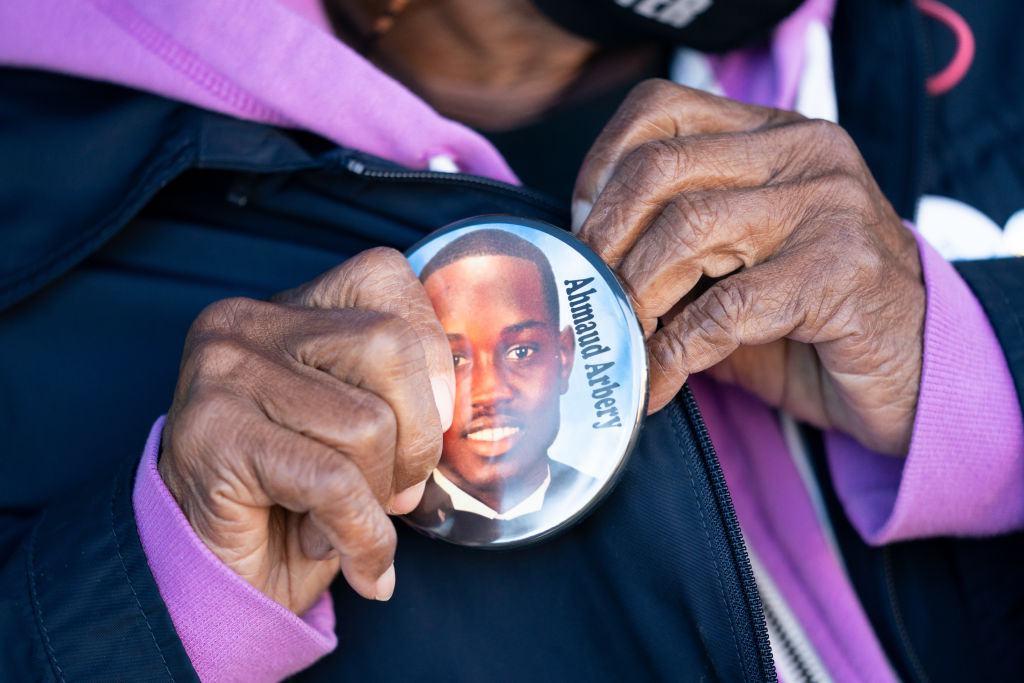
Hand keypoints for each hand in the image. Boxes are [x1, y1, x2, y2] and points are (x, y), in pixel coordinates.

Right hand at [159, 248, 454, 612]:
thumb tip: (461, 404)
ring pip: (368, 423)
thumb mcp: (353, 423)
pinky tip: (354, 559)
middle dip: (418, 436)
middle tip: (399, 489)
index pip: (385, 276)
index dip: (431, 351)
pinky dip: (364, 535)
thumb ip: (398, 390)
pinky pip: (334, 482)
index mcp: (286, 306)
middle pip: (389, 346)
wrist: (211, 577)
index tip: (435, 418)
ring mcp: (224, 373)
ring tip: (346, 519)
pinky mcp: (215, 435)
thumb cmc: (296, 499)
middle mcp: (247, 322)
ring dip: (380, 495)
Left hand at [573, 80, 923, 454]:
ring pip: (687, 229)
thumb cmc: (811, 314)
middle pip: (661, 169)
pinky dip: (675, 353)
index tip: (581, 231)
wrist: (914, 367)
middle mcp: (804, 153)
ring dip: (637, 296)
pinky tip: (658, 382)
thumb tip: (584, 262)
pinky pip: (726, 309)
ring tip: (621, 340)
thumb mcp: (737, 260)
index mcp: (773, 134)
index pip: (660, 110)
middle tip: (589, 294)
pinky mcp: (840, 271)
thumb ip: (673, 243)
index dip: (600, 169)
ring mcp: (828, 207)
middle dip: (606, 240)